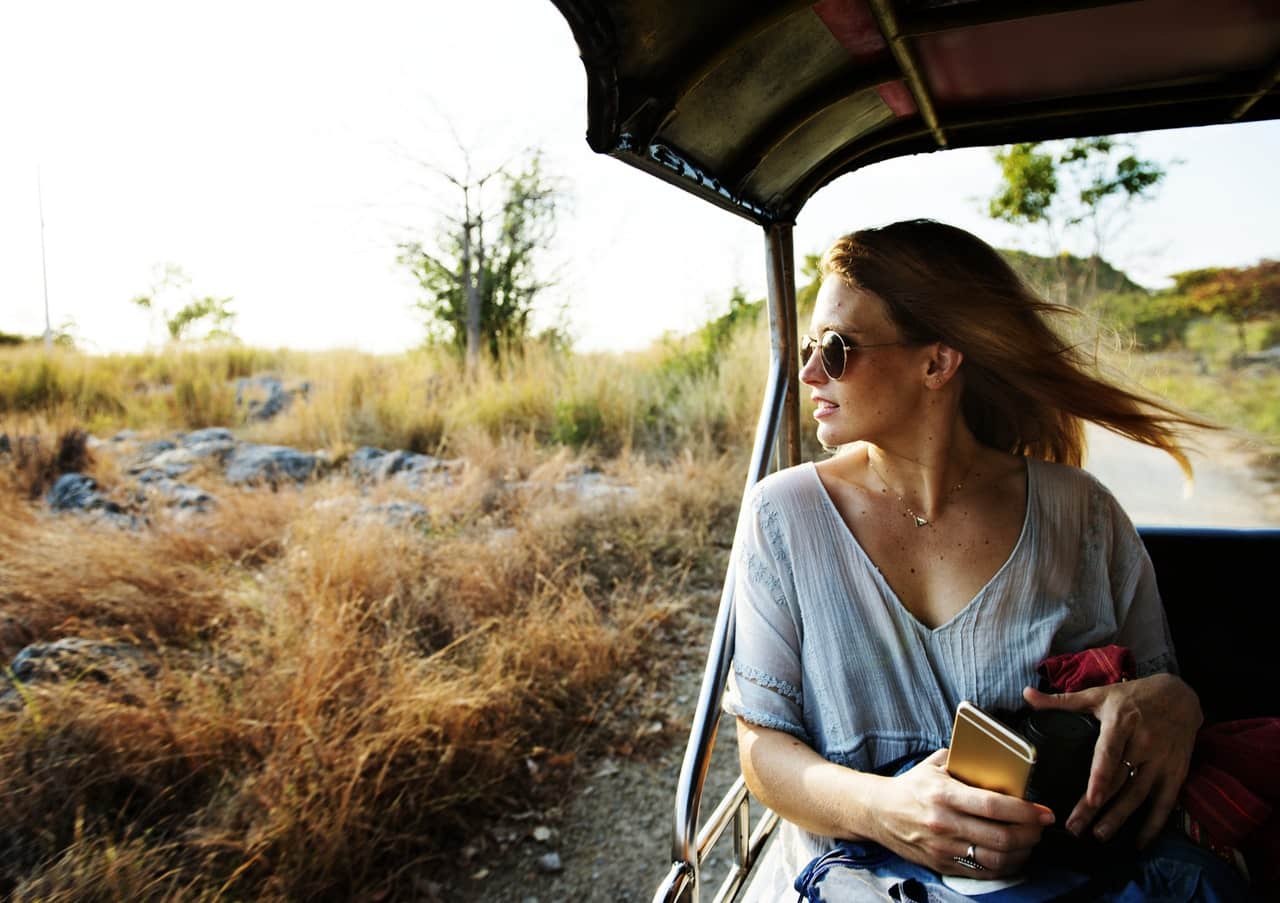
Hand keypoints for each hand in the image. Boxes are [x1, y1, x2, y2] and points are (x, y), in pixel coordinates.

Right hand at [868, 749, 1053, 877]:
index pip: (992, 805)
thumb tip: (1001, 763)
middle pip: (1000, 836)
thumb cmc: (911, 786)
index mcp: (943, 794)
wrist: (878, 811)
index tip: (1043, 811)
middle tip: (1041, 826)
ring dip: (1022, 852)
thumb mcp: (936, 766)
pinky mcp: (942, 863)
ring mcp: (943, 847)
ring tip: (1030, 841)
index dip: (1024, 810)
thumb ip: (966, 763)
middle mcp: (944, 823)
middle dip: (1030, 833)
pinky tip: (1013, 856)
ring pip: (996, 859)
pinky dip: (1005, 867)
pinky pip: (983, 872)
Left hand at [1023, 673, 1201, 847]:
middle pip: (1119, 780)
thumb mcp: (1098, 694)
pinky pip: (1165, 802)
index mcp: (1120, 723)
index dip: (1100, 777)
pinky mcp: (1177, 772)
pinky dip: (1154, 824)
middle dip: (1097, 807)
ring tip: (1099, 836)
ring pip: (1139, 794)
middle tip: (1076, 827)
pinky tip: (1139, 841)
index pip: (1108, 753)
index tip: (1091, 799)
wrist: (1180, 696)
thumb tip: (1027, 695)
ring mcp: (1162, 760)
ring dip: (1120, 818)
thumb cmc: (1133, 696)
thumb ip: (1062, 700)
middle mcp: (1144, 743)